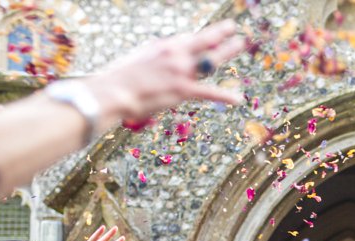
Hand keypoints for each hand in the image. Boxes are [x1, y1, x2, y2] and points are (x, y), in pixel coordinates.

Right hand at [85, 20, 246, 122]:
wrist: (114, 91)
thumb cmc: (120, 80)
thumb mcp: (138, 62)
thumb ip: (154, 61)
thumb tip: (158, 66)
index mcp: (163, 47)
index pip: (187, 40)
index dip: (201, 37)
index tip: (212, 33)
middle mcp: (175, 54)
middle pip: (203, 40)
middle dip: (220, 33)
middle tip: (233, 27)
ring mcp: (181, 71)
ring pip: (211, 59)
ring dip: (228, 50)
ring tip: (241, 43)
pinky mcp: (183, 89)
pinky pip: (210, 92)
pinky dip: (226, 95)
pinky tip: (238, 98)